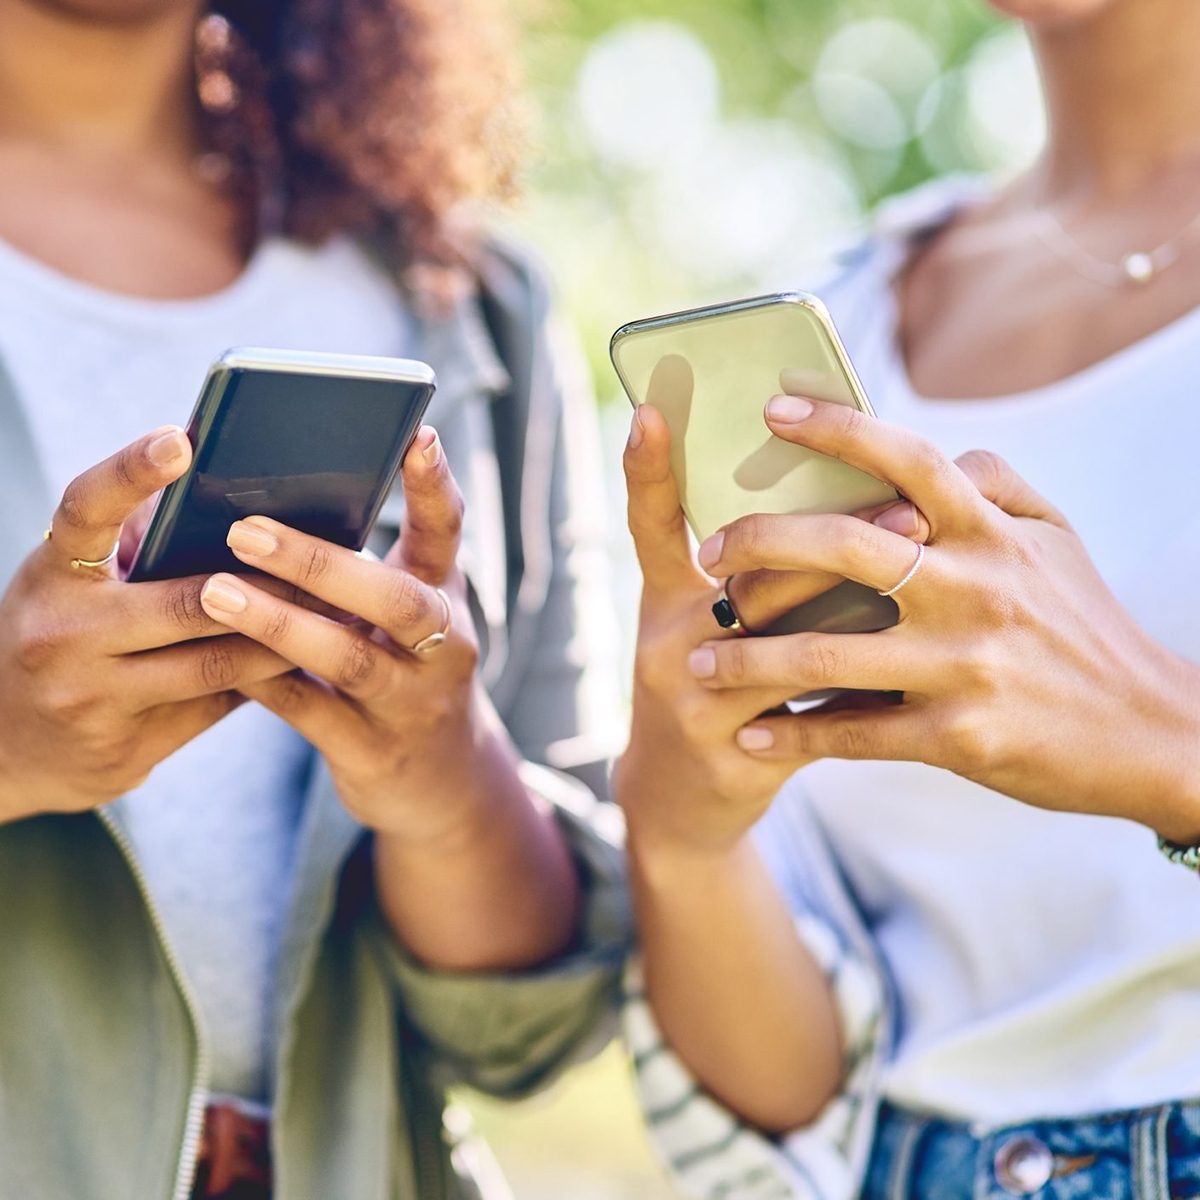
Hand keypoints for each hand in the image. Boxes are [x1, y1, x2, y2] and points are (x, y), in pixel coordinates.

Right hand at [0, 427, 292, 823]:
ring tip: (340, 613)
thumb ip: (134, 546)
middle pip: (189, 603)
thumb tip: (229, 497)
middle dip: (267, 583)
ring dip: (284, 638)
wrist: (5, 749)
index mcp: (50, 577)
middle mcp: (62, 636)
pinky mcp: (126, 751)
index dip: (130, 471)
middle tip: (330, 558)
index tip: (181, 438)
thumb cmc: (61, 639)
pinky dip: (264, 682)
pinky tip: (309, 663)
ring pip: (216, 664)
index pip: (83, 511)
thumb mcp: (74, 586)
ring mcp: (92, 700)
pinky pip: (216, 707)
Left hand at [199, 427, 490, 837]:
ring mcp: (413, 703)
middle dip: (323, 564)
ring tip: (213, 592)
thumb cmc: (405, 673)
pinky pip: (313, 714)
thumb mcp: (405, 621)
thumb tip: (267, 505)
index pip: (448, 532)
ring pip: (350, 659)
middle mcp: (444, 647)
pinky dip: (263, 682)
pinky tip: (215, 656)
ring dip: (280, 624)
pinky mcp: (375, 753)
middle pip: (399, 600)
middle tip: (245, 530)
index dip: (435, 485)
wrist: (442, 780)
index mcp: (447, 598)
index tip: (415, 433)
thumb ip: (364, 573)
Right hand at [613, 405, 925, 856]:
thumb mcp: (700, 625)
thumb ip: (754, 571)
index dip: (647, 468)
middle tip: (905, 508)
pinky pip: (814, 715)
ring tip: (925, 573)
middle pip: (746, 577)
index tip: (654, 411)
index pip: (651, 520)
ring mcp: (693, 701)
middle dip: (826, 539)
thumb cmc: (709, 686)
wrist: (681, 798)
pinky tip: (918, 672)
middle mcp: (665, 641)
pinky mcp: (730, 753)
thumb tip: (840, 488)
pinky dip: (867, 690)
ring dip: (861, 609)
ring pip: (787, 644)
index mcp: (663, 598)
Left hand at [692, 395, 1199, 841]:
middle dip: (763, 543)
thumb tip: (939, 456)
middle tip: (709, 552)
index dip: (837, 427)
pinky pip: (853, 735)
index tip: (771, 410)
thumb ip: (998, 486)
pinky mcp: (958, 737)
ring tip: (697, 662)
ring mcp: (963, 665)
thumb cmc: (1085, 626)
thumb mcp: (1055, 541)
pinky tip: (750, 736)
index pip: (907, 459)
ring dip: (750, 658)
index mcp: (993, 532)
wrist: (1150, 732)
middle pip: (845, 547)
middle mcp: (974, 588)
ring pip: (828, 654)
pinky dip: (794, 737)